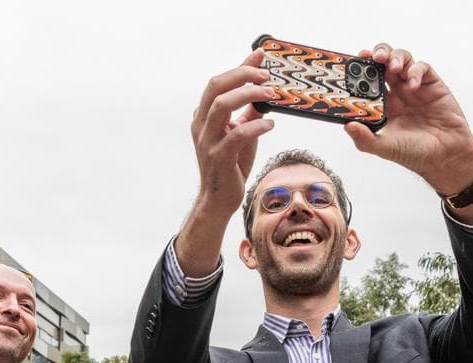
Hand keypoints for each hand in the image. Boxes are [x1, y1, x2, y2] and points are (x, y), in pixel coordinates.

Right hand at [190, 50, 276, 214]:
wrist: (219, 198)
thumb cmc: (230, 165)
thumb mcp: (240, 132)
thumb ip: (248, 112)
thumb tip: (265, 91)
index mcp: (203, 116)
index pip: (219, 82)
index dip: (240, 66)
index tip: (260, 54)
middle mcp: (201, 125)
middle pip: (216, 86)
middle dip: (243, 75)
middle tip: (266, 75)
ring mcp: (208, 141)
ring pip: (222, 105)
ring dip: (249, 95)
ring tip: (271, 94)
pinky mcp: (219, 157)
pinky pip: (238, 134)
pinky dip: (257, 126)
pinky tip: (270, 124)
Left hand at [342, 43, 472, 196]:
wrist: (446, 157)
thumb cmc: (415, 153)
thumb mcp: (385, 148)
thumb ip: (365, 138)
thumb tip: (347, 126)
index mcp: (382, 106)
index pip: (366, 81)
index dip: (359, 70)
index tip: (351, 64)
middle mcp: (396, 93)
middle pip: (383, 63)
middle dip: (376, 55)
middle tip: (372, 57)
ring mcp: (414, 87)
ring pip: (402, 60)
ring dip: (395, 58)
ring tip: (393, 67)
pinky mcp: (432, 85)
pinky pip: (422, 68)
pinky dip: (416, 71)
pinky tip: (413, 85)